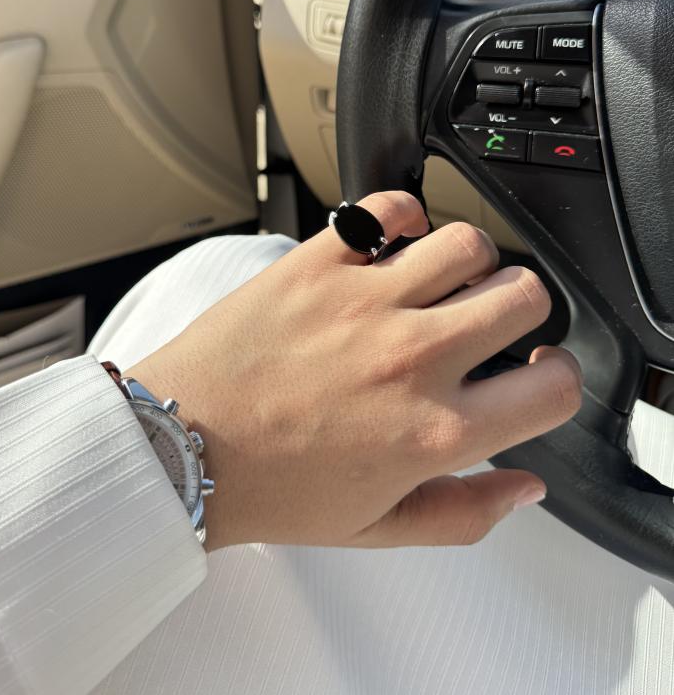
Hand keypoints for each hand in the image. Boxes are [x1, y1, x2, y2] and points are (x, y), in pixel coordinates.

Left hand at [129, 192, 581, 551]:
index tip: (536, 374)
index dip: (558, 378)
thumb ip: (465, 514)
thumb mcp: (377, 528)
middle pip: (525, 293)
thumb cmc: (270, 489)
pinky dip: (402, 217)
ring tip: (439, 282)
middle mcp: (412, 359)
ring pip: (468, 241)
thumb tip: (525, 486)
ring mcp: (365, 303)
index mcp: (435, 432)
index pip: (554, 386)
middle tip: (488, 322)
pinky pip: (389, 210)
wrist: (180, 448)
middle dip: (521, 308)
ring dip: (468, 260)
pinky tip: (391, 246)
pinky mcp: (318, 263)